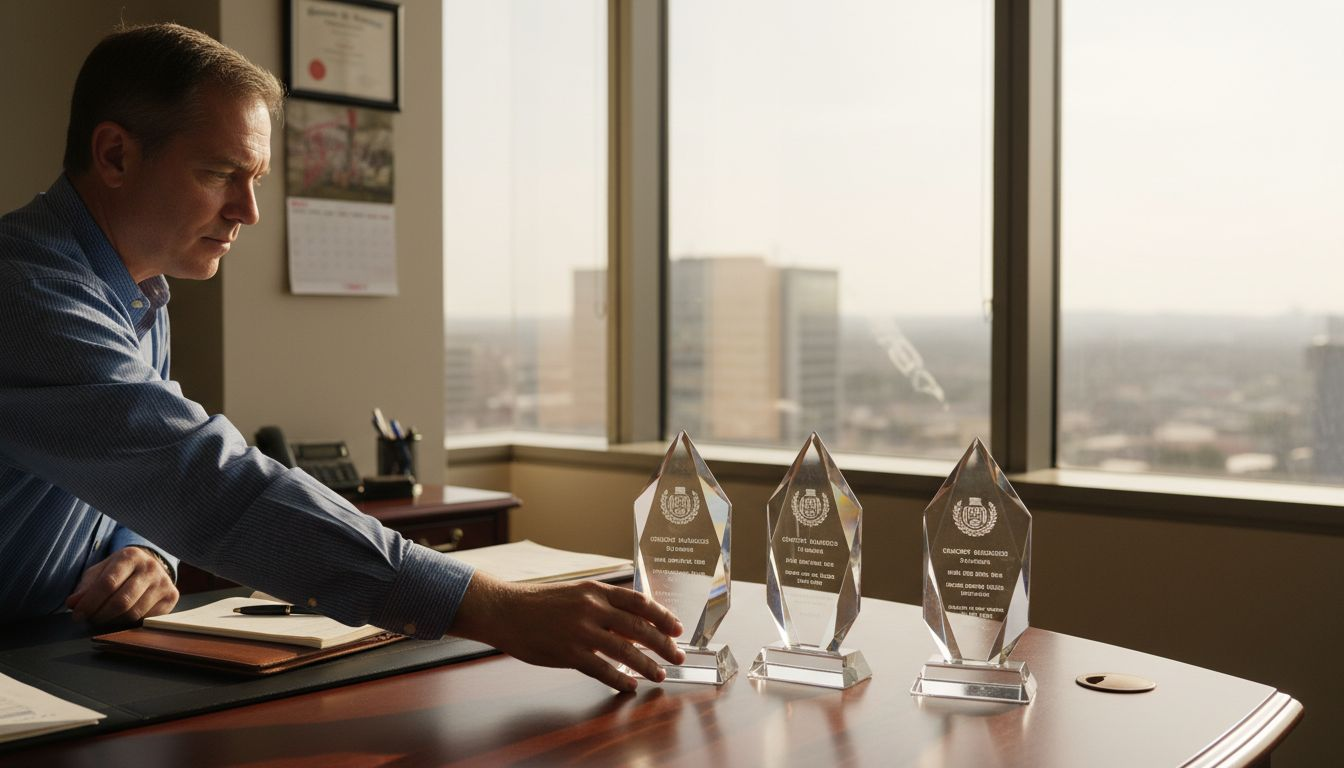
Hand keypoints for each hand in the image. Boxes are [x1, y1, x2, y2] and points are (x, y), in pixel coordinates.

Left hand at [66, 547, 178, 624]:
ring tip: (103, 618)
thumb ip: (85, 587)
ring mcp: (164, 582)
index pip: (108, 583)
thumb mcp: (99, 572)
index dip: (90, 602)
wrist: (149, 566)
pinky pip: (146, 619)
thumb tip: (73, 604)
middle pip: (121, 601)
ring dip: (113, 621)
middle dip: (100, 615)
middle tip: (89, 619)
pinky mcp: (172, 596)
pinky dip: (130, 622)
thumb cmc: (119, 570)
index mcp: (130, 556)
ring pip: (134, 613)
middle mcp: (150, 567)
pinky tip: (121, 617)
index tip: (77, 615)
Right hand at [451, 572, 684, 691]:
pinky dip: (619, 679)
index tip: (677, 628)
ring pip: (625, 650)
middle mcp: (592, 608)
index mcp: (596, 590)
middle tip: (678, 656)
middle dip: (663, 644)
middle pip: (639, 628)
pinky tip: (629, 685)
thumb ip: (602, 607)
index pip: (639, 602)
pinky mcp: (568, 652)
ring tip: (659, 674)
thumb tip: (631, 625)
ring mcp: (580, 631)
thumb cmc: (539, 603)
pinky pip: (601, 669)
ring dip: (646, 665)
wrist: (505, 610)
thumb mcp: (575, 594)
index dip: (662, 616)